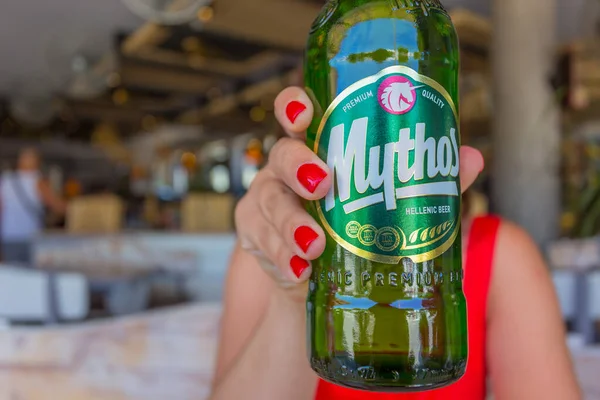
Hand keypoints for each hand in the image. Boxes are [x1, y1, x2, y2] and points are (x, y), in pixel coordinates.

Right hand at [235, 87, 483, 300]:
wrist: (328, 279)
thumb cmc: (359, 226)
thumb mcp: (390, 201)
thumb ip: (426, 178)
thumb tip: (470, 158)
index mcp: (315, 148)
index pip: (295, 114)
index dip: (293, 105)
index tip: (305, 114)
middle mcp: (286, 169)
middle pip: (280, 154)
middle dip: (297, 166)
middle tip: (324, 184)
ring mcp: (266, 202)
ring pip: (269, 202)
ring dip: (292, 223)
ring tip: (316, 246)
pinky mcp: (256, 238)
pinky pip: (261, 243)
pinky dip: (282, 258)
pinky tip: (300, 271)